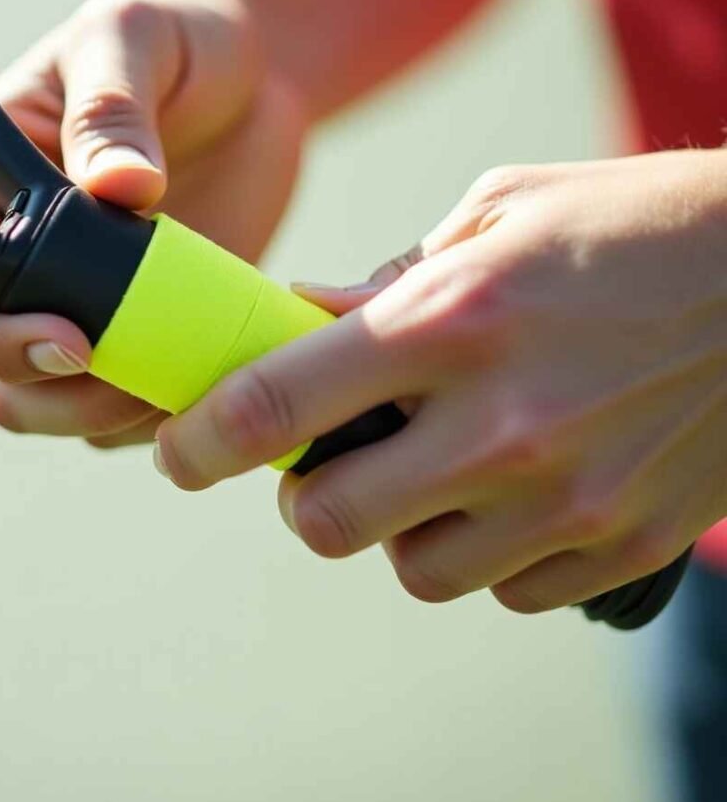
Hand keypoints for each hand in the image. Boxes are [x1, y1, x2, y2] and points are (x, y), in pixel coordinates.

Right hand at [0, 0, 306, 446]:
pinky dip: (158, 411)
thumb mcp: (135, 39)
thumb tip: (117, 190)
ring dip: (110, 413)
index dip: (1, 330)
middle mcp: (11, 255)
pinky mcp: (135, 332)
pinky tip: (207, 381)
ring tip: (183, 377)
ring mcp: (73, 302)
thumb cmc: (180, 45)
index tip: (77, 341)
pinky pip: (123, 407)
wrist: (255, 82)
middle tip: (142, 371)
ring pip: (53, 405)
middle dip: (58, 390)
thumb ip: (114, 107)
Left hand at [155, 150, 726, 612]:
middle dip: (300, 496)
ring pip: (412, 569)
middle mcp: (502, 421)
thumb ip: (385, 282)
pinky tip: (507, 488)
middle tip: (319, 459)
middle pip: (326, 519)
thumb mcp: (491, 215)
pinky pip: (501, 587)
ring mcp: (566, 496)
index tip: (180, 451)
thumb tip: (296, 325)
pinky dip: (481, 549)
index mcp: (452, 319)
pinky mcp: (619, 543)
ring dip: (395, 526)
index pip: (279, 405)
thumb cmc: (621, 228)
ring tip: (429, 467)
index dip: (201, 440)